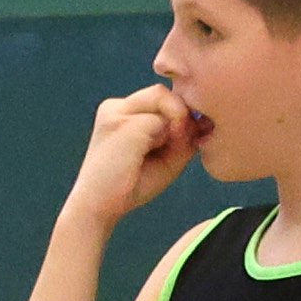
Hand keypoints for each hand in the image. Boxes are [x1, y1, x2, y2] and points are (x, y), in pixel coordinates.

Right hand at [64, 85, 202, 227]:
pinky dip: (167, 138)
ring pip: (165, 99)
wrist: (99, 207)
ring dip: (172, 127)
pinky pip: (163, 118)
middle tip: (166, 152)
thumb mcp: (167, 153)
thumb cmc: (131, 184)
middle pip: (163, 93)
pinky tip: (147, 156)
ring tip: (154, 153)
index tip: (170, 146)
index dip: (175, 119)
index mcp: (121, 112)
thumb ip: (185, 130)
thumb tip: (200, 114)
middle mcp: (115, 106)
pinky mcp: (123, 123)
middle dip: (175, 120)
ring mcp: (116, 112)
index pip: (161, 99)